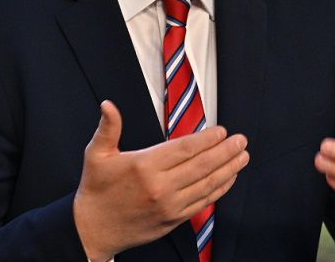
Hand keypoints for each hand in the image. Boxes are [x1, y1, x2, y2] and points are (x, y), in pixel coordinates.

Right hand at [73, 100, 249, 261]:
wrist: (92, 230)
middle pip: (202, 166)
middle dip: (225, 151)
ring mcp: (169, 205)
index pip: (185, 149)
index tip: (222, 131)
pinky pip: (202, 203)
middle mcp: (160, 187)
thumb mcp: (96, 154)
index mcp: (144, 166)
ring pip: (207, 185)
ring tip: (242, 157)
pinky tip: (228, 179)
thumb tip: (108, 105)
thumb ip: (108, 127)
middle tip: (241, 140)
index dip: (207, 139)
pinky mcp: (173, 220)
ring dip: (228, 169)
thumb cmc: (96, 190)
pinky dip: (219, 190)